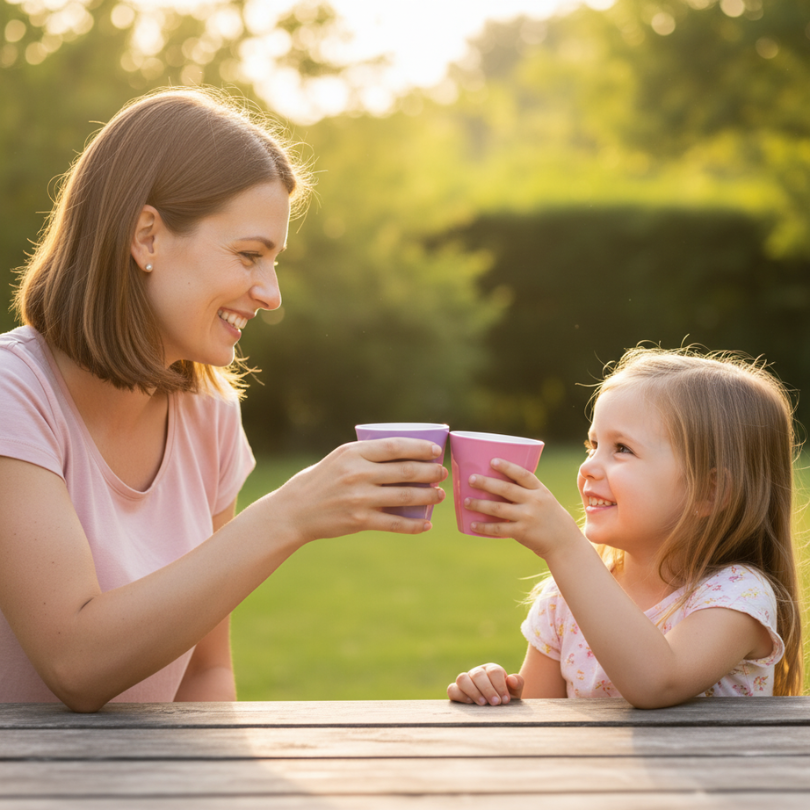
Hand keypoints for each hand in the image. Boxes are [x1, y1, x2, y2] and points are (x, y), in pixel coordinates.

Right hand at [267, 438, 447, 543]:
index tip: (436, 451)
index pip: (395, 447)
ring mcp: (359, 498)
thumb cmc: (321, 480)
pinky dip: (414, 525)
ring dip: (428, 496)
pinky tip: (426, 524)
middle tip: (442, 473)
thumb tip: (405, 454)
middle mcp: (357, 474)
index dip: (420, 448)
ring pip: (404, 496)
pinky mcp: (359, 521)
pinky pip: (394, 523)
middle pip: (405, 471)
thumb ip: (366, 455)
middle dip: (430, 472)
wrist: (294, 511)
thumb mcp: (339, 458)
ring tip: (439, 495)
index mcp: (353, 453)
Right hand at [448, 663, 523, 704]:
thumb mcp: (514, 692)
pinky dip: (460, 695)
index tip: (505, 700)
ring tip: (483, 704)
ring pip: (462, 678)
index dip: (500, 685)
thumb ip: (517, 684)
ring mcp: (465, 681)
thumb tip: (511, 679)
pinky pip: (452, 689)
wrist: (495, 709)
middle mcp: (477, 673)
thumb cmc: (505, 698)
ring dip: (473, 691)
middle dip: (487, 689)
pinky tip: (470, 703)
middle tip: (496, 703)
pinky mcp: (456, 691)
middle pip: (478, 674)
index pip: (494, 671)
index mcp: (491, 670)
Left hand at [464, 458, 581, 558]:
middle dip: (486, 483)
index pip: (522, 474)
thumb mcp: (545, 499)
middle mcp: (534, 501)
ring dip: (479, 504)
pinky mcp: (522, 532)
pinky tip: (472, 524)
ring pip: (498, 508)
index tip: (492, 461)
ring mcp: (528, 517)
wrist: (564, 543)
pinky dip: (484, 527)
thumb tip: (498, 483)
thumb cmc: (550, 518)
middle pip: (506, 489)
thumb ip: (527, 492)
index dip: (507, 467)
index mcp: (540, 490)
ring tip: (465, 501)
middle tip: (471, 479)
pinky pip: (499, 529)